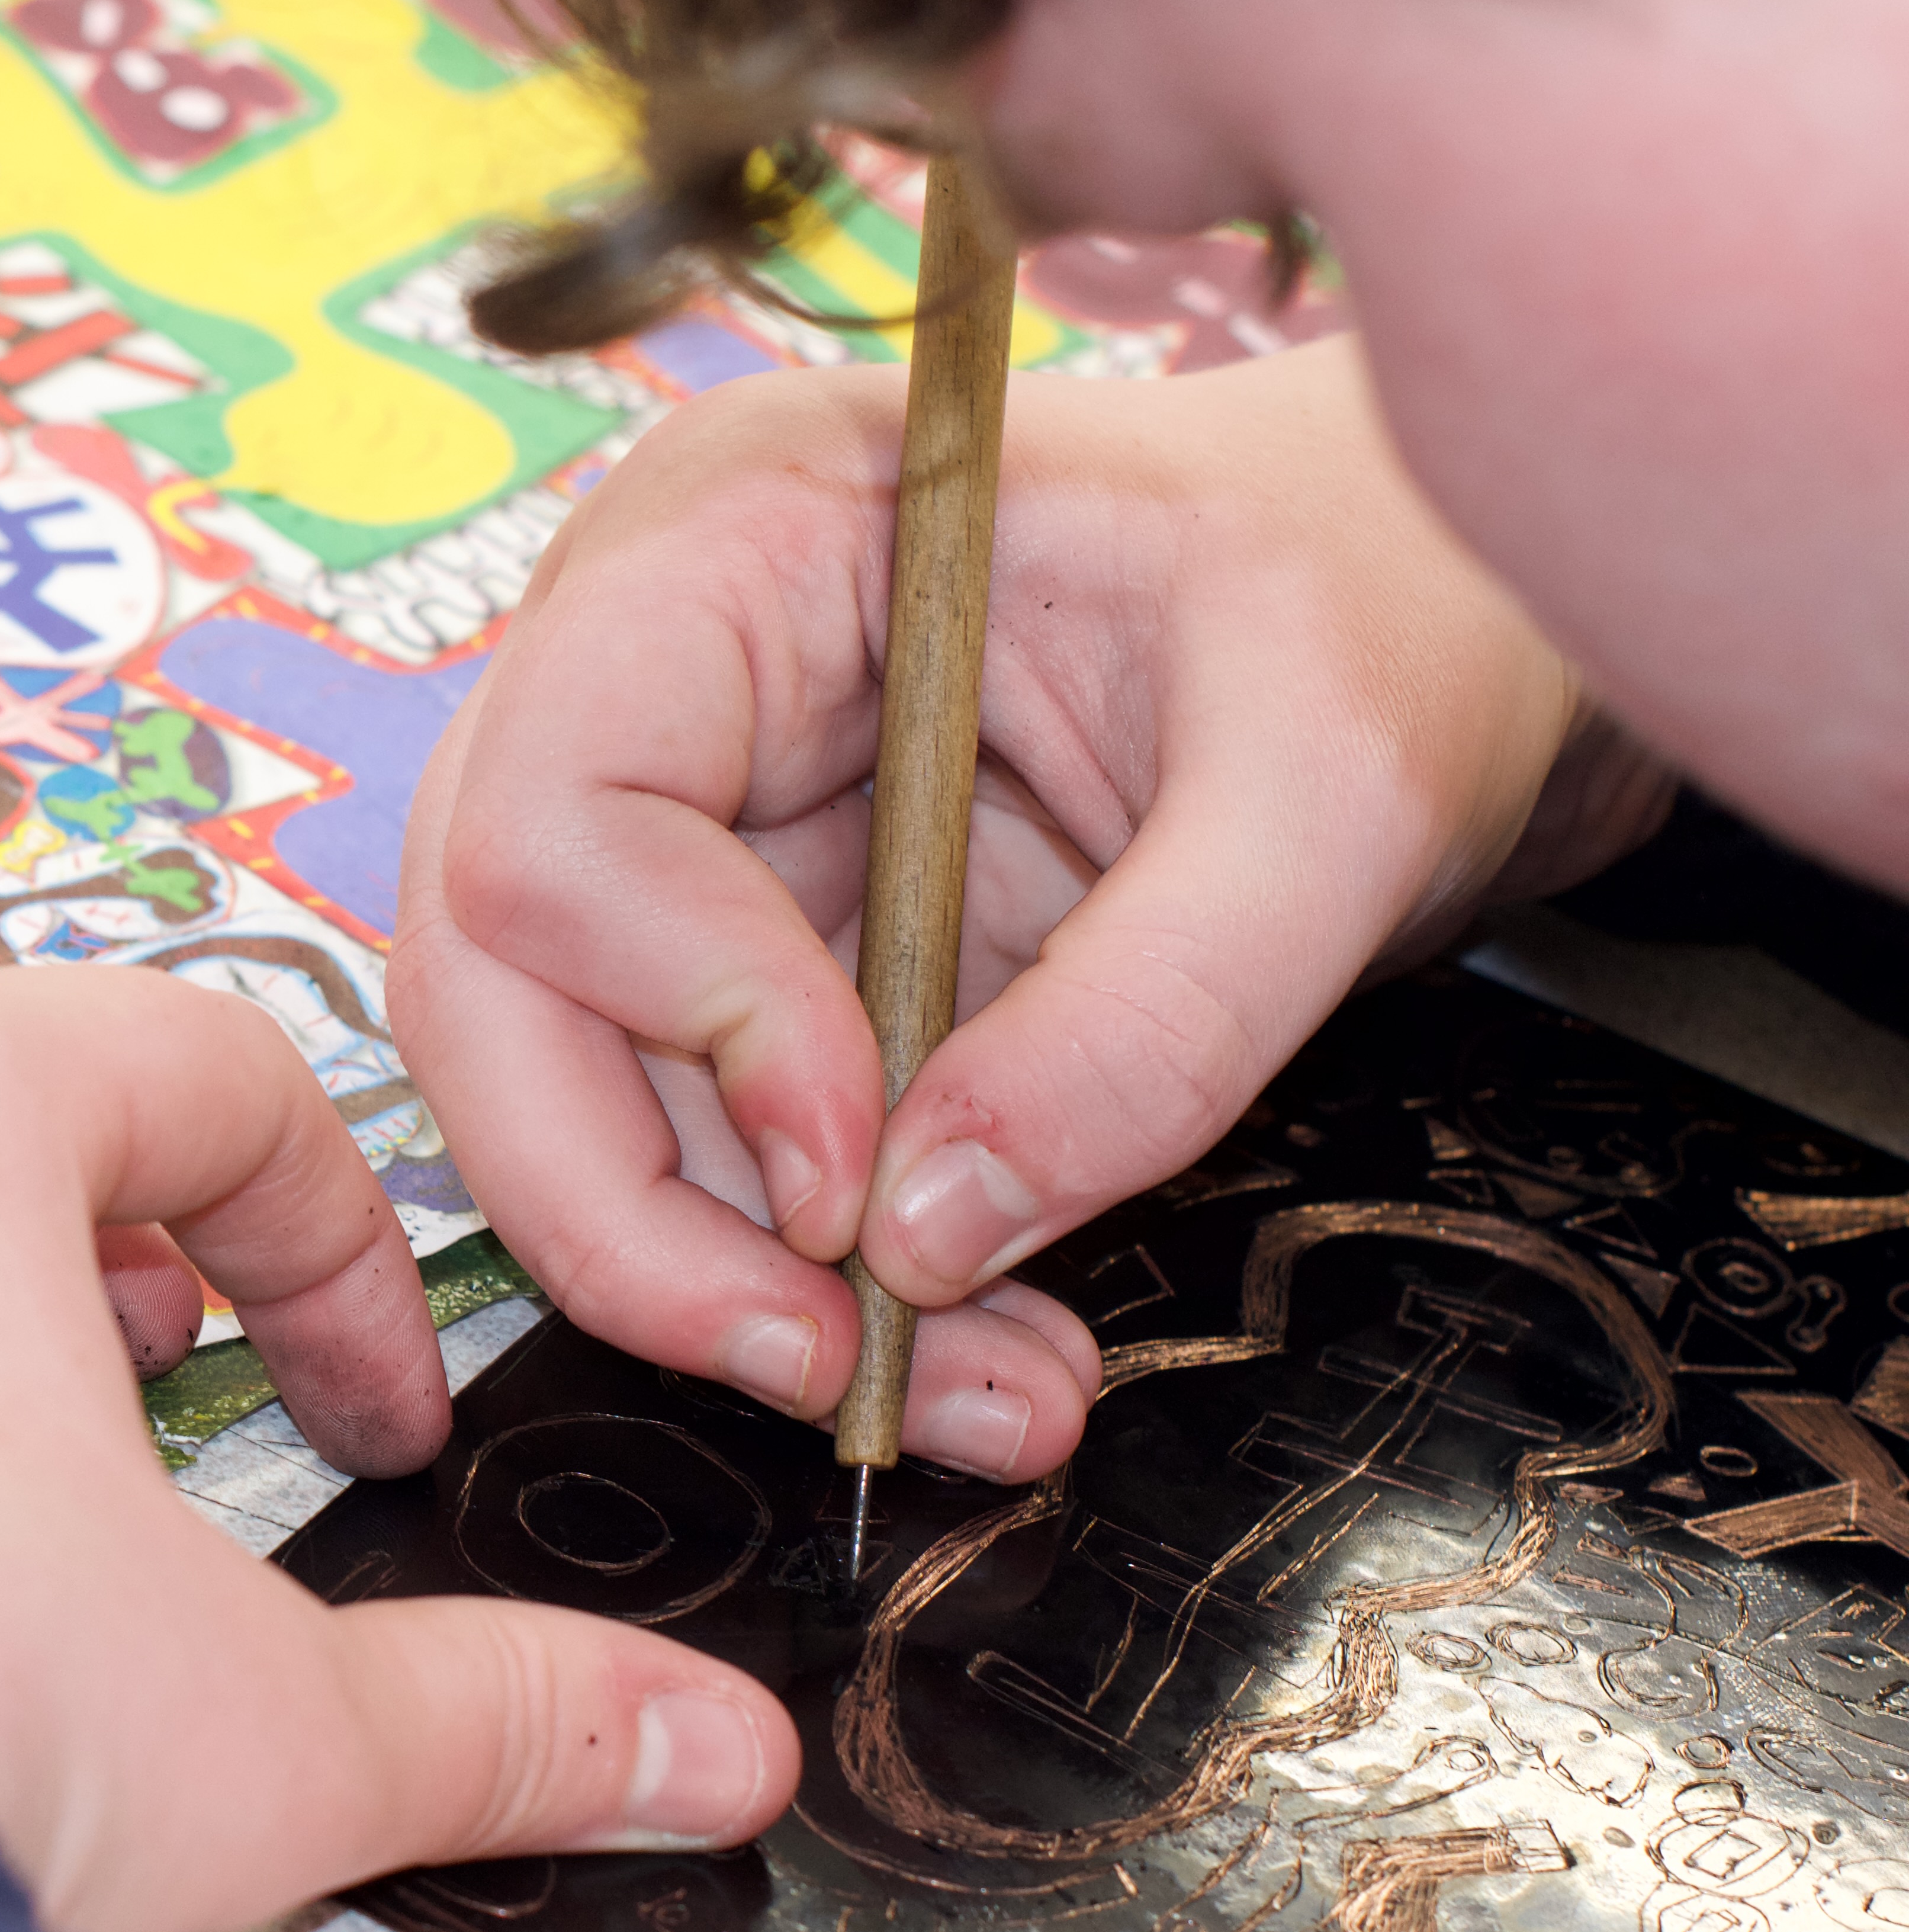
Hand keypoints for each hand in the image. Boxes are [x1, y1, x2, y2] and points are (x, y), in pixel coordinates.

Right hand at [393, 337, 1651, 1479]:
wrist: (1439, 604)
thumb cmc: (1392, 596)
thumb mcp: (1336, 789)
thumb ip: (1151, 1018)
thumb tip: (926, 1246)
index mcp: (741, 534)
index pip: (556, 820)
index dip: (682, 1023)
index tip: (862, 1172)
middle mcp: (650, 671)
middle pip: (492, 985)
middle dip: (633, 1215)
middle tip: (821, 1367)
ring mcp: (682, 816)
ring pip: (571, 1101)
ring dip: (739, 1290)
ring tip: (979, 1397)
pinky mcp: (746, 944)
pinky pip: (702, 1145)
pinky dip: (811, 1282)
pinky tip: (970, 1349)